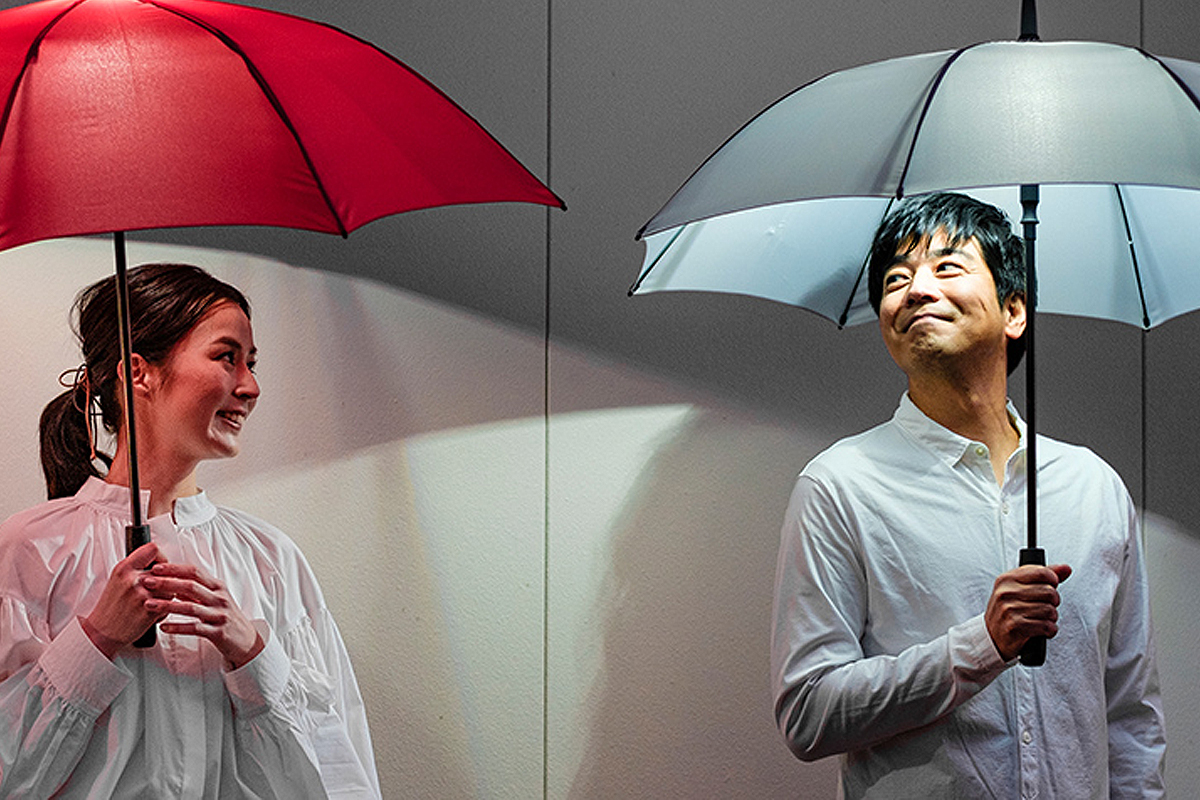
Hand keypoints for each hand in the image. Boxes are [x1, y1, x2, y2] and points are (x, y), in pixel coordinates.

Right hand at [82, 542, 167, 658]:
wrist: (101, 632)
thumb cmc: (111, 606)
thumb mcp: (117, 579)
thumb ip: (136, 568)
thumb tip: (159, 560)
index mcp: (123, 569)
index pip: (152, 549)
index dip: (161, 557)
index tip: (160, 566)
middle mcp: (132, 580)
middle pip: (166, 570)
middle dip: (165, 581)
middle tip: (156, 590)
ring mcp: (141, 595)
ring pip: (171, 589)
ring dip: (166, 597)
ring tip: (152, 603)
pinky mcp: (149, 611)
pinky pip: (168, 604)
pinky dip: (163, 610)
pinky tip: (151, 613)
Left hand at [142, 562, 264, 669]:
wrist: (245, 640)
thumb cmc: (226, 617)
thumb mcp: (215, 599)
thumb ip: (196, 590)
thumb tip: (172, 580)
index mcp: (218, 587)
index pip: (195, 572)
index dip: (174, 569)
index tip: (155, 568)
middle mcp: (220, 599)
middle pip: (191, 586)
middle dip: (167, 583)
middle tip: (147, 582)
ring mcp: (219, 615)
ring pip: (190, 608)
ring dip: (167, 606)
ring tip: (148, 605)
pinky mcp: (218, 632)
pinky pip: (194, 628)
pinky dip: (177, 627)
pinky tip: (163, 627)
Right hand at [984, 562, 1072, 660]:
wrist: (992, 636)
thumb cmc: (1009, 610)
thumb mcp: (1019, 588)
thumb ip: (1043, 576)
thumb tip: (1066, 568)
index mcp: (1007, 579)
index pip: (1042, 572)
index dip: (1053, 580)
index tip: (1050, 587)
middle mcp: (1006, 592)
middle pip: (1049, 592)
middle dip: (1053, 602)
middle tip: (1045, 606)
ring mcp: (1009, 609)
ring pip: (1050, 610)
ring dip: (1051, 618)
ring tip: (1041, 619)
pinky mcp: (1015, 626)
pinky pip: (1047, 626)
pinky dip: (1050, 630)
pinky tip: (1041, 630)